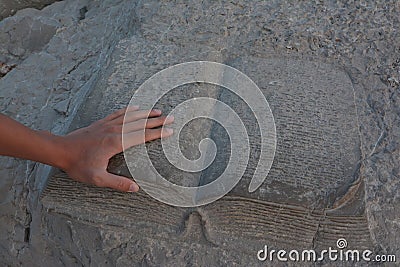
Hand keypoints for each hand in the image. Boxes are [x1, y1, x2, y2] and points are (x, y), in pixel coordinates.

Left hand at [57, 106, 173, 191]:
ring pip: (131, 117)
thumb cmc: (78, 164)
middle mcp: (114, 131)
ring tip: (158, 111)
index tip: (170, 131)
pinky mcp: (101, 123)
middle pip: (140, 124)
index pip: (142, 136)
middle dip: (157, 121)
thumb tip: (135, 188)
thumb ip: (117, 183)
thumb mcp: (97, 178)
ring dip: (146, 113)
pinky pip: (118, 114)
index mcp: (116, 143)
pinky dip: (129, 110)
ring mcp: (107, 125)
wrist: (60, 150)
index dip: (157, 134)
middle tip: (171, 118)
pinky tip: (135, 108)